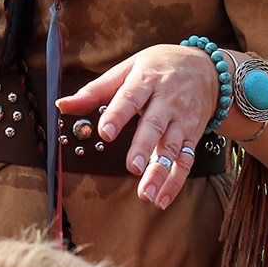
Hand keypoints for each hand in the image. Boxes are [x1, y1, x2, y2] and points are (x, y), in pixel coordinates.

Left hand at [56, 44, 219, 209]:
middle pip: (154, 125)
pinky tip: (162, 199)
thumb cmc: (158, 67)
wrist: (205, 67)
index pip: (130, 97)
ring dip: (160, 173)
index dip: (118, 114)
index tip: (105, 131)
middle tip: (132, 167)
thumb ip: (95, 91)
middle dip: (143, 147)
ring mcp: (182, 120)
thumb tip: (62, 104)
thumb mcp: (127, 69)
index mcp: (146, 80)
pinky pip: (186, 161)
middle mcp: (166, 101)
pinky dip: (175, 182)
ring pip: (172, 148)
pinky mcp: (193, 135)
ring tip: (146, 194)